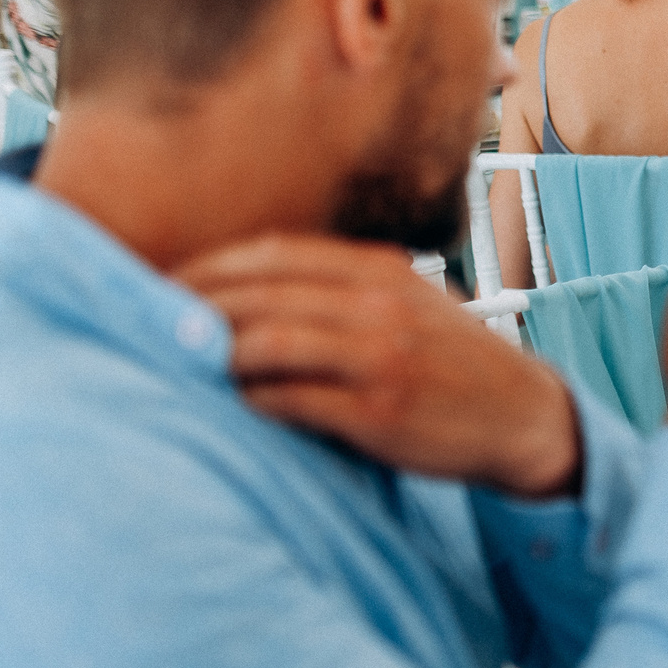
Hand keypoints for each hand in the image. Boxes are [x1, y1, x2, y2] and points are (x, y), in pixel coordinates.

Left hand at [179, 237, 580, 498]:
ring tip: (179, 365)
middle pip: (261, 294)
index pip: (275, 254)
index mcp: (382, 272)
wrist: (521, 414)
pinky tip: (230, 404)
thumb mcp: (409, 302)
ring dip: (214, 355)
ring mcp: (380, 358)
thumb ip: (345, 287)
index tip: (163, 283)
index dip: (211, 266)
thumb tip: (252, 287)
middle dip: (193, 308)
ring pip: (268, 342)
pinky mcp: (378, 411)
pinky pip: (291, 400)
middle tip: (145, 325)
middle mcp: (379, 306)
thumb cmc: (452, 362)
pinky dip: (251, 400)